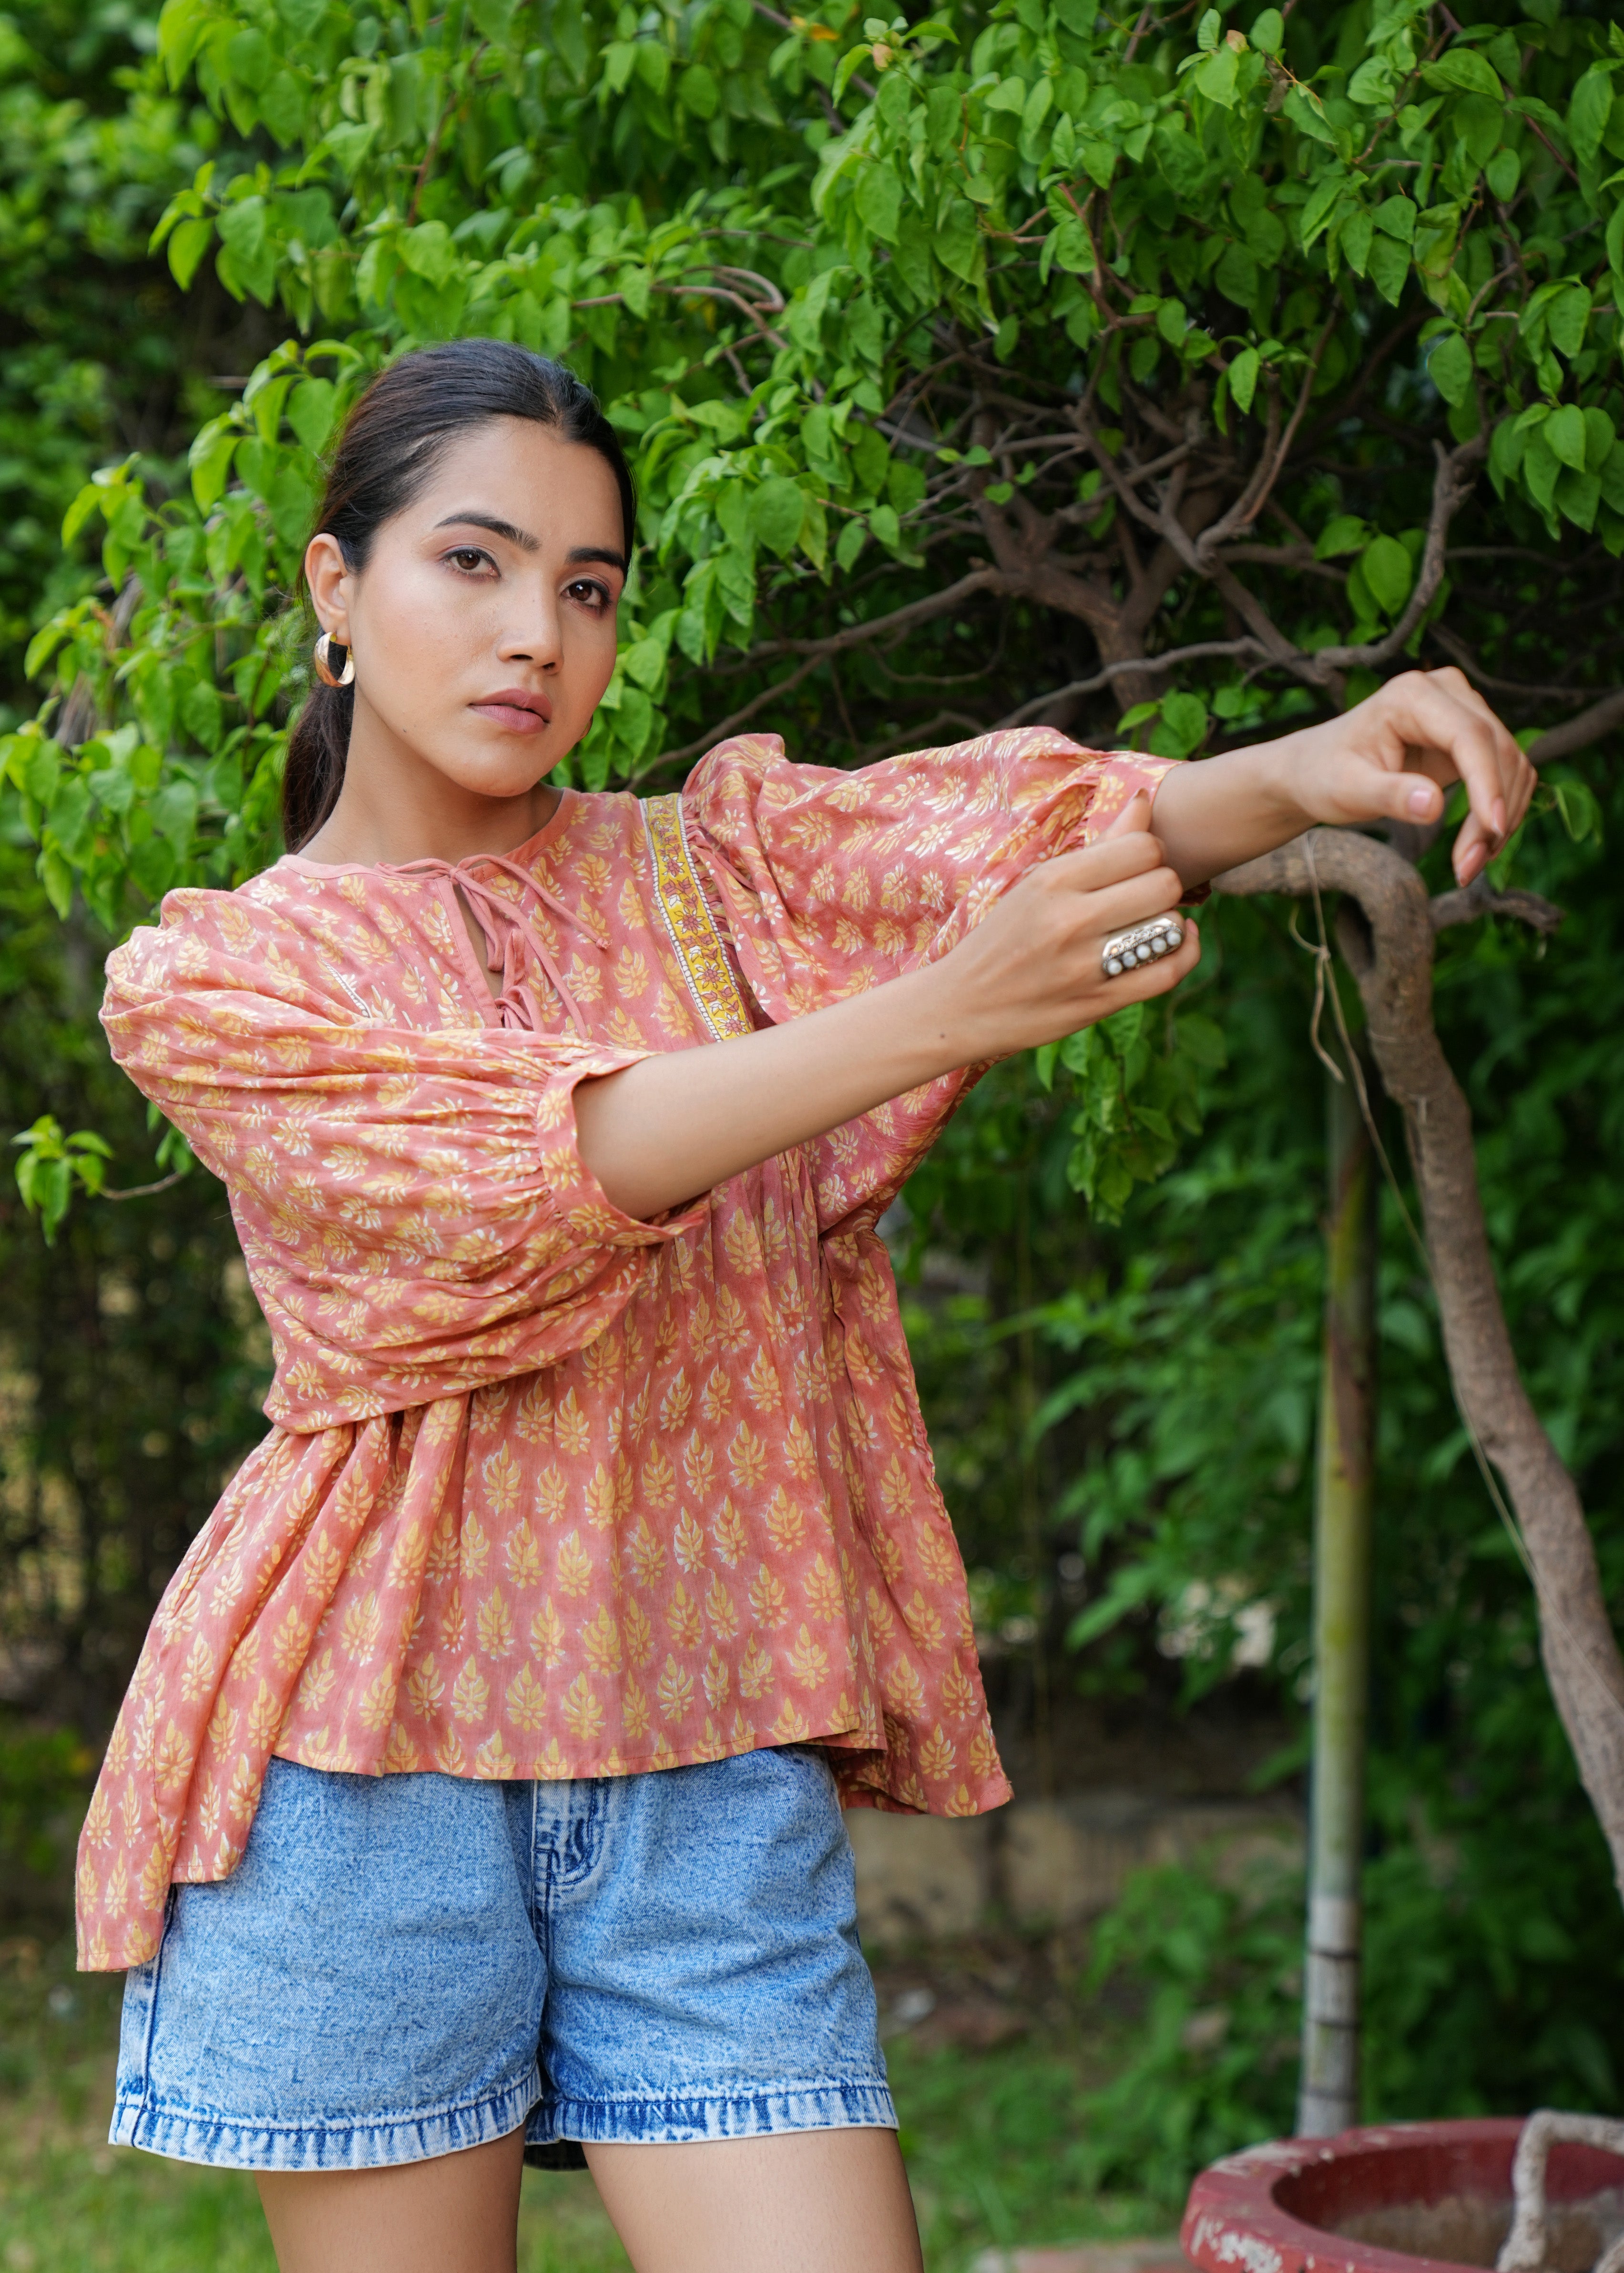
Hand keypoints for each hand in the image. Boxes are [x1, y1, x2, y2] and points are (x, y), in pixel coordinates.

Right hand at [928, 793, 1199, 1060]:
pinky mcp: (1098, 1003)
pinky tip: (1175, 942)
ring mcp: (1085, 966)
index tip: (1135, 867)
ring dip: (1168, 921)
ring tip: (1149, 923)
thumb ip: (1100, 845)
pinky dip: (1184, 953)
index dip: (1150, 853)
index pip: (1141, 847)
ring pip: (1169, 926)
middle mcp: (1069, 920)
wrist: (962, 1006)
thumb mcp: (1039, 883)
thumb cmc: (1002, 937)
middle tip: (1144, 897)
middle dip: (1163, 886)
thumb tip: (1145, 799)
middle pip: (1163, 884)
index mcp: (1052, 881)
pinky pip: (1168, 972)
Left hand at [1284, 667, 1533, 886]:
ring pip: (1511, 765)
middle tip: (1467, 869)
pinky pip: (1506, 774)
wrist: (1315, 769)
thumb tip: (1433, 806)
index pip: (1470, 736)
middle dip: (1493, 814)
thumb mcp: (1346, 790)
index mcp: (1412, 695)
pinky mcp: (1472, 736)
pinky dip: (1500, 813)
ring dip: (1501, 819)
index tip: (1492, 830)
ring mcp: (1464, 710)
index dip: (1487, 783)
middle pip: (1498, 751)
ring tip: (1467, 867)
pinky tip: (1476, 847)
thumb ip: (1389, 795)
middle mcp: (1447, 691)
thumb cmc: (1324, 775)